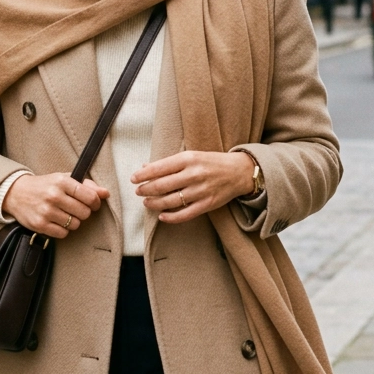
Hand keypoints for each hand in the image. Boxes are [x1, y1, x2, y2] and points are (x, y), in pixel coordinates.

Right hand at [4, 172, 109, 239]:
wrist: (16, 193)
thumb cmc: (45, 185)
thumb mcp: (64, 179)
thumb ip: (87, 185)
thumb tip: (106, 193)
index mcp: (62, 181)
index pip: (90, 197)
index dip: (95, 203)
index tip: (92, 203)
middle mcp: (54, 195)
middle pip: (84, 213)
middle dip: (83, 212)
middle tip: (75, 209)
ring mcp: (46, 211)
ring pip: (75, 224)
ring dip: (73, 221)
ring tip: (64, 214)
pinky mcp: (40, 224)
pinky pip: (63, 233)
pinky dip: (63, 230)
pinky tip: (56, 221)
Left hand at [132, 150, 256, 224]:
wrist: (239, 171)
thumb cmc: (212, 162)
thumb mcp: (192, 156)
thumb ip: (169, 163)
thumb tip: (145, 167)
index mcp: (189, 158)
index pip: (159, 167)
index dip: (143, 174)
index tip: (134, 178)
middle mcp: (194, 174)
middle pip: (162, 185)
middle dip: (146, 189)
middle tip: (138, 191)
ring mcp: (201, 190)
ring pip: (170, 201)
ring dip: (154, 203)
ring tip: (146, 202)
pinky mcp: (207, 204)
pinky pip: (185, 214)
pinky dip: (171, 217)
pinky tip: (162, 216)